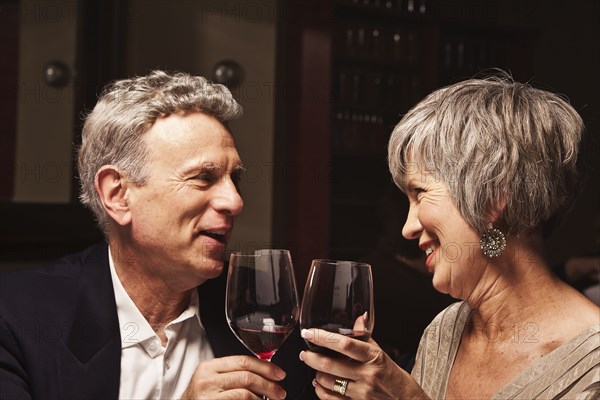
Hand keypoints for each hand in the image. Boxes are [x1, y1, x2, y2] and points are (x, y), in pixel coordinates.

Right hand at [180, 355, 286, 398]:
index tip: (279, 374)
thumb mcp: (211, 379)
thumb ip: (232, 372)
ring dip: (263, 398)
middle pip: (247, 376)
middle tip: (280, 392)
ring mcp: (208, 396)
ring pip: (245, 393)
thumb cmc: (199, 398)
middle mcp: (207, 379)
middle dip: (269, 384)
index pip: (243, 361)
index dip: (265, 367)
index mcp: (210, 367)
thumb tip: (263, 371)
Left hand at [299, 329, 428, 398]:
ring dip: (317, 374)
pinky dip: (321, 391)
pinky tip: (319, 385)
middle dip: (312, 358)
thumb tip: (359, 318)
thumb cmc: (394, 377)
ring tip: (314, 368)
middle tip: (305, 354)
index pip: (344, 344)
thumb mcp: (382, 354)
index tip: (309, 333)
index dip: (323, 337)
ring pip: (328, 382)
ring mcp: (362, 393)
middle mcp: (368, 375)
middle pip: (331, 365)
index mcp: (374, 357)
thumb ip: (366, 337)